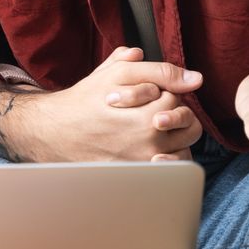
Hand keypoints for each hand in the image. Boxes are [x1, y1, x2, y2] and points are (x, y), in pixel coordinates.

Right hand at [20, 47, 204, 162]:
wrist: (54, 132)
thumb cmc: (85, 101)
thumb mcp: (117, 74)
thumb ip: (158, 70)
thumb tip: (195, 78)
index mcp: (147, 118)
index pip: (177, 100)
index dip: (164, 92)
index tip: (148, 94)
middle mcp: (148, 146)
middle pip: (186, 126)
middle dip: (174, 114)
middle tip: (152, 111)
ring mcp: (143, 165)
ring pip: (183, 151)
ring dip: (175, 138)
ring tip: (152, 130)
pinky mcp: (136, 178)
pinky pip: (170, 171)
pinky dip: (168, 160)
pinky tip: (151, 149)